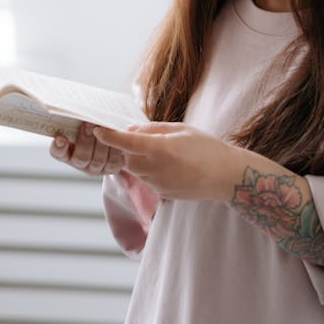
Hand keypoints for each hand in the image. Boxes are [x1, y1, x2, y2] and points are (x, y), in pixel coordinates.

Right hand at [49, 122, 125, 175]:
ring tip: (104, 128)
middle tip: (89, 124)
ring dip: (101, 143)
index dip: (59, 147)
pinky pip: (113, 161)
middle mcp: (79, 162)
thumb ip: (78, 119)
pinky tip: (116, 136)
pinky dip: (114, 148)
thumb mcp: (81, 121)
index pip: (58, 152)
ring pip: (97, 160)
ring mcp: (94, 168)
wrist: (112, 134)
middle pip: (81, 157)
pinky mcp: (110, 168)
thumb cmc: (91, 123)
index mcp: (66, 151)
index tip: (61, 138)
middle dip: (85, 140)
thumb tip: (78, 109)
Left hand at [92, 122, 243, 201]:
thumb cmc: (207, 147)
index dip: (109, 136)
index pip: (126, 142)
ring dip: (139, 160)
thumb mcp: (181, 130)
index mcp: (160, 149)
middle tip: (136, 138)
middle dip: (125, 148)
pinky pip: (148, 179)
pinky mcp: (162, 194)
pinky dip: (150, 170)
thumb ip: (153, 130)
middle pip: (126, 158)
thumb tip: (130, 131)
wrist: (226, 177)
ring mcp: (158, 184)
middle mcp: (156, 168)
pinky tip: (171, 165)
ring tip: (163, 152)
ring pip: (136, 170)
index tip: (97, 129)